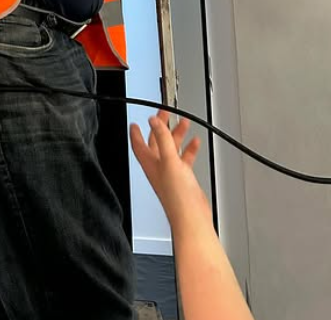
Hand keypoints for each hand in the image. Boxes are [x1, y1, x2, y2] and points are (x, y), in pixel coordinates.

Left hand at [130, 111, 209, 232]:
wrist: (192, 218)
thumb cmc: (177, 197)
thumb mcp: (169, 161)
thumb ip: (163, 139)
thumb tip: (153, 121)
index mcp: (150, 163)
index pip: (138, 144)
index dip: (136, 132)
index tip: (135, 122)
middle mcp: (158, 167)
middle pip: (156, 142)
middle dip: (161, 127)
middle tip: (166, 113)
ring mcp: (171, 173)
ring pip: (172, 149)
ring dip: (176, 135)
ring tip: (184, 123)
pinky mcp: (184, 178)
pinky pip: (184, 159)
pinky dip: (189, 149)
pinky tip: (194, 143)